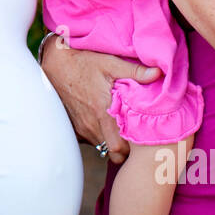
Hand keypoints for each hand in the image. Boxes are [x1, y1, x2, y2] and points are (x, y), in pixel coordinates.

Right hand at [41, 38, 160, 164]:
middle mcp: (91, 125)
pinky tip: (105, 120)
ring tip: (121, 125)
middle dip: (125, 149)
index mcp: (102, 112)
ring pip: (102, 145)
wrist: (56, 63)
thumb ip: (134, 71)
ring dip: (112, 140)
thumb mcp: (109, 62)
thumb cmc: (83, 62)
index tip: (141, 139)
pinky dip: (99, 134)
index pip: (119, 149)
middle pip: (112, 152)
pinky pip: (91, 139)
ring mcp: (81, 128)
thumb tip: (158, 73)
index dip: (132, 150)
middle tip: (135, 134)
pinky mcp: (74, 126)